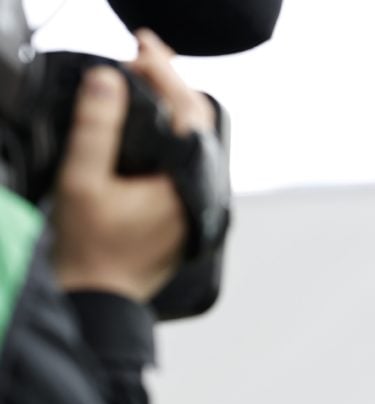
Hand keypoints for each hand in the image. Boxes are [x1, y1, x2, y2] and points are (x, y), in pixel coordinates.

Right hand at [51, 30, 214, 301]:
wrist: (102, 299)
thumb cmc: (93, 251)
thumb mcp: (83, 182)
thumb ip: (97, 128)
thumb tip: (110, 80)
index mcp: (188, 182)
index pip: (189, 111)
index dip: (166, 71)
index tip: (144, 46)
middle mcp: (203, 191)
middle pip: (199, 121)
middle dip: (172, 82)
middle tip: (142, 56)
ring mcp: (199, 201)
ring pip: (196, 139)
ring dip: (173, 106)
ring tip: (145, 78)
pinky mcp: (188, 209)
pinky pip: (188, 158)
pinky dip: (172, 132)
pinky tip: (150, 122)